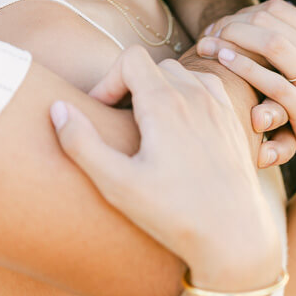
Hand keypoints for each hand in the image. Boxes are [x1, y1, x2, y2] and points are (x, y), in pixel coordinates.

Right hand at [50, 46, 281, 290]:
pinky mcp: (234, 122)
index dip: (108, 79)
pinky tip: (181, 127)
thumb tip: (58, 108)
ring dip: (160, 89)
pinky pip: (207, 88)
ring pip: (182, 74)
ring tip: (149, 125)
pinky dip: (189, 95)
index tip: (101, 111)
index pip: (130, 58)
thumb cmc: (175, 215)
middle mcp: (194, 95)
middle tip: (120, 122)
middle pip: (153, 66)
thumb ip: (81, 143)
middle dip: (131, 85)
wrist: (237, 237)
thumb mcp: (117, 185)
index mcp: (164, 103)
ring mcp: (218, 107)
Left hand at [196, 0, 295, 204]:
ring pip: (272, 44)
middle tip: (208, 34)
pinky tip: (222, 61)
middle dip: (232, 24)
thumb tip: (258, 14)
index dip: (243, 13)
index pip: (279, 9)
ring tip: (207, 44)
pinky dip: (243, 66)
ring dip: (232, 39)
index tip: (222, 25)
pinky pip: (272, 82)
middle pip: (270, 22)